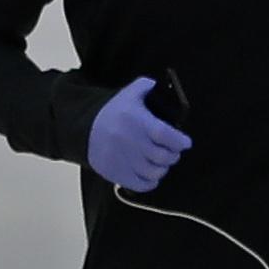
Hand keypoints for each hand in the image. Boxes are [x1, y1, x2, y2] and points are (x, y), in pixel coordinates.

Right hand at [88, 77, 189, 194]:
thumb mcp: (127, 94)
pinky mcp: (116, 174)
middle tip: (173, 152)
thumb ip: (144, 86)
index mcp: (136, 121)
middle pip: (163, 156)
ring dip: (162, 168)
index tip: (185, 143)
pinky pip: (141, 185)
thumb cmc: (111, 113)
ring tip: (161, 162)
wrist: (83, 129)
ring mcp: (124, 160)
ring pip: (154, 172)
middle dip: (173, 155)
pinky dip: (150, 182)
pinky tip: (151, 175)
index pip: (165, 135)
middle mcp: (131, 142)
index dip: (179, 141)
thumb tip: (157, 84)